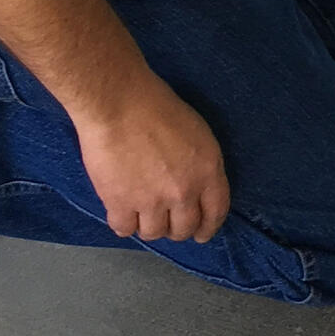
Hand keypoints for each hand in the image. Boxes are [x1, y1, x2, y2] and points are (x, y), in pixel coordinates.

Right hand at [74, 77, 230, 244]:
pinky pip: (124, 229)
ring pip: (154, 233)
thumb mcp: (196, 131)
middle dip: (176, 228)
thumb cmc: (156, 105)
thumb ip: (200, 165)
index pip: (216, 212)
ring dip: (148, 224)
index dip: (208, 227)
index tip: (200, 233)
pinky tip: (121, 209)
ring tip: (140, 210)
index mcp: (207, 170)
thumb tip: (194, 188)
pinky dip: (123, 222)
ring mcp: (152, 201)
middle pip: (183, 230)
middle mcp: (184, 192)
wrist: (118, 101)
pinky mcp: (121, 204)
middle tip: (165, 219)